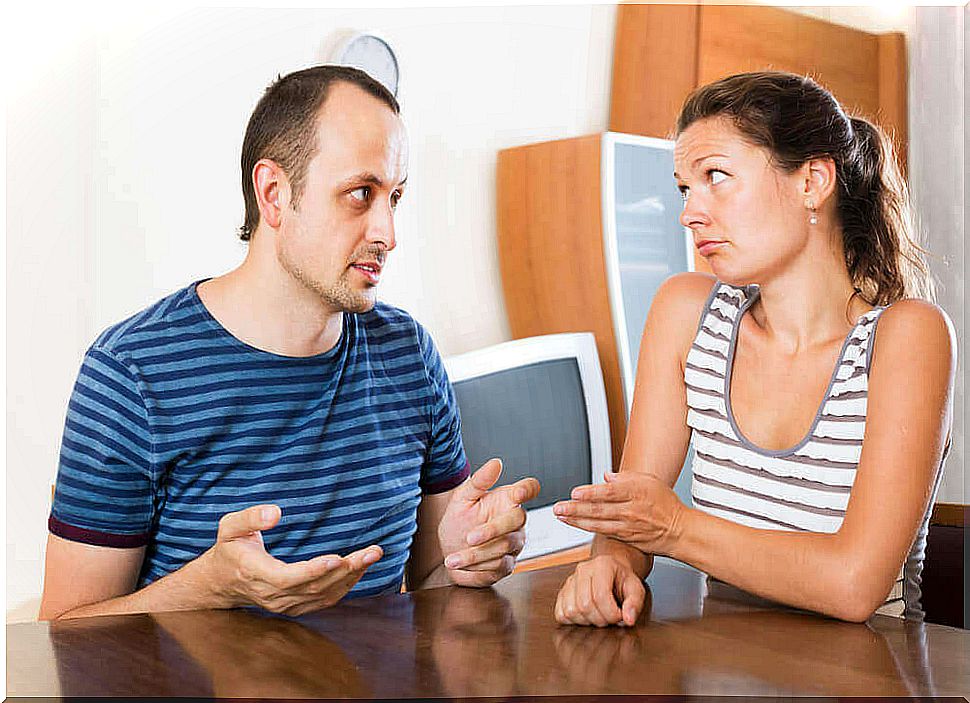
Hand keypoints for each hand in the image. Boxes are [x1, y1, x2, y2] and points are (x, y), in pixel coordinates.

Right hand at [201, 504, 382, 615]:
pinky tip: (359, 569)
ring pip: (323, 595)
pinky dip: (345, 586)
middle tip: (370, 552)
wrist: (221, 582)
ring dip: (351, 577)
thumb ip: (250, 517)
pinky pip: (324, 600)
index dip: (313, 570)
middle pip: (314, 586)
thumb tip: (275, 512)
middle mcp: (273, 595)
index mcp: (256, 573)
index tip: (337, 557)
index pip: (287, 578)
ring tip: (372, 556)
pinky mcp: (296, 606)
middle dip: (346, 569)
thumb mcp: (230, 527)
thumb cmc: (229, 549)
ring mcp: (285, 604)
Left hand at [437, 458, 540, 587]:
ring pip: (506, 547)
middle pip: (518, 520)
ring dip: (477, 554)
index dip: (528, 489)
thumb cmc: (459, 520)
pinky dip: (476, 567)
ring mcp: (514, 544)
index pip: (529, 488)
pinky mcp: (507, 565)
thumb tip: (496, 463)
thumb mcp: (462, 498)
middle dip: (492, 530)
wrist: (447, 550)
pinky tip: (459, 565)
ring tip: (452, 557)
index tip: (519, 492)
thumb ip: (479, 481)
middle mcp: (516, 522)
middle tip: (469, 537)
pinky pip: (499, 567)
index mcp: (507, 499)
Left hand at [553, 471, 684, 554]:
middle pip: (599, 509)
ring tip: (560, 515)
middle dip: (576, 509)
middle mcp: (631, 510)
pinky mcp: (625, 537)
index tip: (575, 493)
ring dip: (576, 519)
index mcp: (637, 492)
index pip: (610, 492)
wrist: (679, 531)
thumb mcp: (650, 481)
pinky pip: (602, 532)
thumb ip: (626, 477)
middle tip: (558, 507)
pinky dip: (587, 528)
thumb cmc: (665, 504)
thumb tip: (605, 476)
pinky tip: (574, 523)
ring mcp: (627, 526)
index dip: (591, 493)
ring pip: (598, 523)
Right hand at [554, 554, 645, 626]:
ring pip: (571, 611)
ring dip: (587, 621)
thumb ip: (635, 603)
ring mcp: (570, 581)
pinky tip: (586, 615)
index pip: (600, 596)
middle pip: (584, 605)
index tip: (620, 616)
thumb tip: (628, 619)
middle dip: (600, 619)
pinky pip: (560, 613)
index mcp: (602, 565)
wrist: (612, 571)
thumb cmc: (623, 580)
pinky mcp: (562, 592)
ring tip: (599, 615)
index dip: (611, 613)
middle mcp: (583, 570)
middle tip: (610, 617)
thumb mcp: (636, 588)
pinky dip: (573, 620)